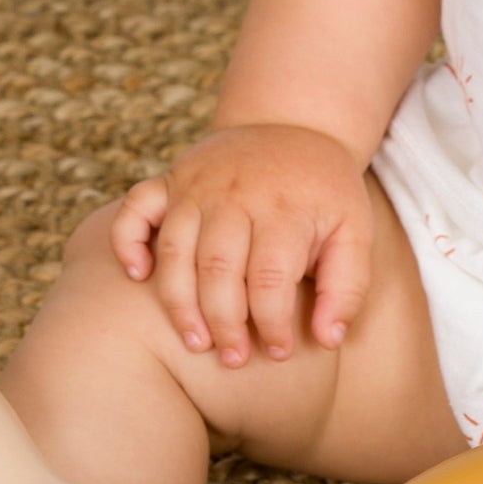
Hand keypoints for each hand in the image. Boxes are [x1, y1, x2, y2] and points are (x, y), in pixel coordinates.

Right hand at [110, 123, 373, 367]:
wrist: (296, 125)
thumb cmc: (325, 192)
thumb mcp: (354, 232)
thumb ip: (346, 287)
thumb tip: (328, 340)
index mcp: (284, 208)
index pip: (270, 278)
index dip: (272, 324)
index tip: (280, 352)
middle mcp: (235, 194)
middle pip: (218, 268)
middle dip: (223, 322)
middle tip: (233, 358)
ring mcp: (197, 184)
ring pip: (175, 248)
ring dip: (179, 301)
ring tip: (195, 341)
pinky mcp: (172, 178)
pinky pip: (136, 207)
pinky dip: (128, 241)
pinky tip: (138, 276)